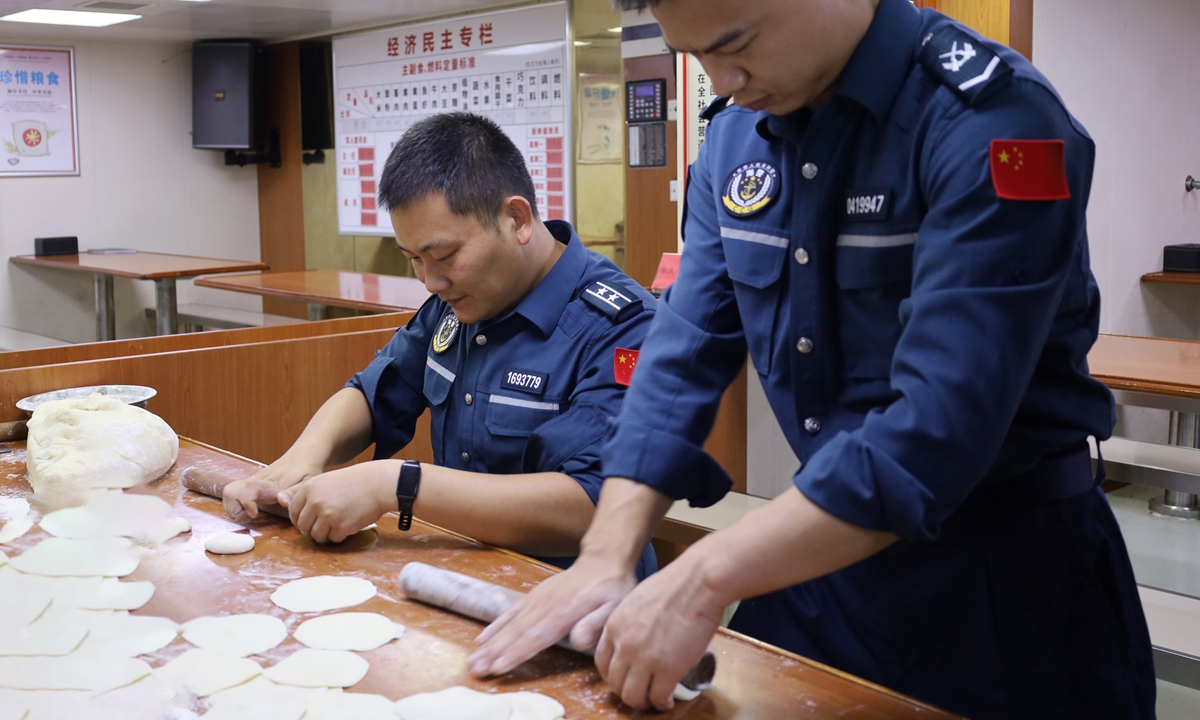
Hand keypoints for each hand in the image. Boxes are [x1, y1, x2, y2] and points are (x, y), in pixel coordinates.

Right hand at [223, 455, 323, 521]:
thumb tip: (280, 501)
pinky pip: (235, 492)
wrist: (305, 453)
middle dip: (234, 509)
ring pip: (229, 492)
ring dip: (233, 507)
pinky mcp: (253, 482)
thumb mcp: (308, 481)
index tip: (255, 513)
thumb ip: (294, 492)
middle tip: (251, 515)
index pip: (246, 490)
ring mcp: (253, 481)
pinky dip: (236, 504)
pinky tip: (252, 509)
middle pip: (230, 492)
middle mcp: (257, 480)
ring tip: (250, 513)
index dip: (246, 503)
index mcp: (270, 483)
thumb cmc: (309, 468)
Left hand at [278, 462, 395, 543]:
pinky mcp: (340, 526)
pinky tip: (348, 524)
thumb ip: (303, 492)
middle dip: (312, 529)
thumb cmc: (354, 482)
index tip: (310, 521)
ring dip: (325, 535)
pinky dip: (340, 536)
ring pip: (316, 536)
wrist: (379, 483)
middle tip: (326, 525)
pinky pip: (333, 539)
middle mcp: (315, 501)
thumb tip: (280, 500)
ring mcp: (327, 515)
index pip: (293, 512)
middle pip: (302, 526)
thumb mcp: (325, 481)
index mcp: (309, 488)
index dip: (300, 519)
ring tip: (337, 526)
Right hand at [468, 554, 636, 677]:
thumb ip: (596, 624)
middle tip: (476, 669)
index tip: (498, 667)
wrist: (602, 560)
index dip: (516, 653)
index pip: (536, 636)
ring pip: (509, 625)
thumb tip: (577, 640)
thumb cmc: (611, 588)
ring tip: (473, 660)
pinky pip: (510, 613)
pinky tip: (481, 639)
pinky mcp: (533, 597)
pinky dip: (495, 626)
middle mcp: (545, 605)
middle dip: (494, 652)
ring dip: (489, 643)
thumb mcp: (615, 607)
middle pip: (516, 633)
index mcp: (565, 612)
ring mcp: (537, 600)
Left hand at [594, 553, 724, 710]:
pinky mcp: (669, 670)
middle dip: (626, 690)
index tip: (624, 677)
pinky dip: (662, 703)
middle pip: (615, 683)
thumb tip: (636, 638)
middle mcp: (624, 646)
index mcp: (614, 627)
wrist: (698, 582)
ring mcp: (645, 659)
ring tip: (653, 699)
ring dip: (642, 702)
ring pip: (632, 696)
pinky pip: (658, 698)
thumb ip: (630, 622)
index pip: (602, 663)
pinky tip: (668, 700)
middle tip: (640, 691)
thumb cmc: (674, 585)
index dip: (613, 675)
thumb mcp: (637, 601)